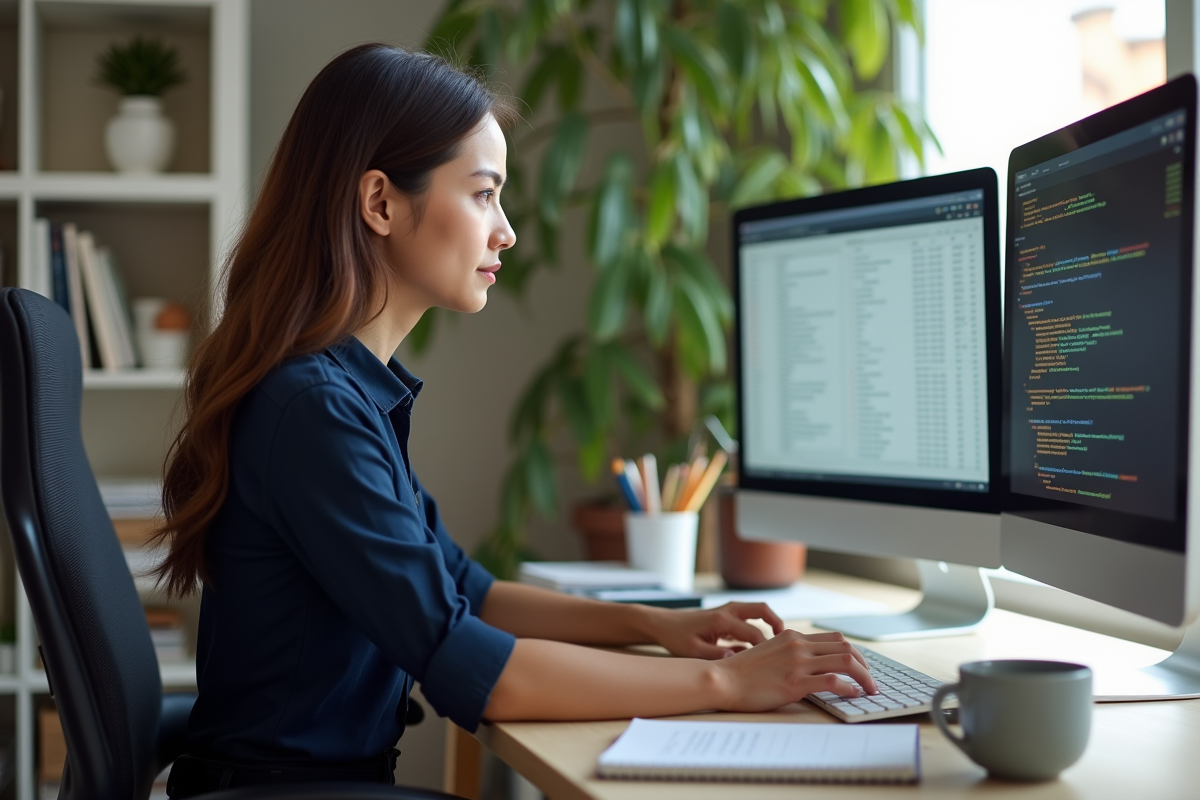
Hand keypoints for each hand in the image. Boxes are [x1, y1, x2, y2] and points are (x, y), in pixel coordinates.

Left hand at [648, 602, 784, 658]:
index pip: (754, 633)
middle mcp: (729, 610)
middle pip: (762, 610)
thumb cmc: (676, 637)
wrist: (663, 624)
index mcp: (722, 619)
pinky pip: (750, 618)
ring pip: (758, 611)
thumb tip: (737, 659)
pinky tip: (761, 647)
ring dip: (771, 623)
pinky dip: (760, 627)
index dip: (767, 648)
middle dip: (777, 623)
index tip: (776, 663)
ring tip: (779, 644)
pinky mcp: (727, 615)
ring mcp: (728, 611)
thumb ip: (715, 655)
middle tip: (788, 641)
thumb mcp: (693, 651)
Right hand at [711, 629, 878, 711]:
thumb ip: (789, 653)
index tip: (861, 667)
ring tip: (870, 689)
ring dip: (864, 677)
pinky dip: (849, 688)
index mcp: (792, 636)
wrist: (723, 680)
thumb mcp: (769, 652)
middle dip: (865, 665)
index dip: (853, 653)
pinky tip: (852, 694)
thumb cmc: (743, 672)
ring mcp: (798, 662)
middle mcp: (798, 645)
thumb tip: (810, 664)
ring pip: (846, 661)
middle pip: (846, 647)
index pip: (835, 639)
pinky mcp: (795, 682)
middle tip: (871, 680)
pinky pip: (833, 681)